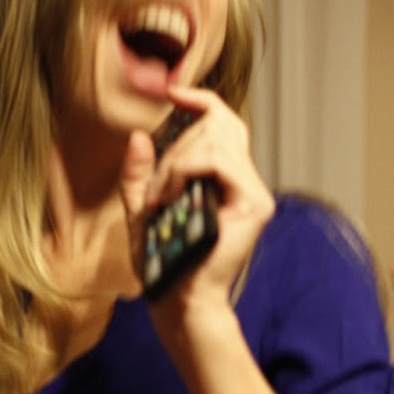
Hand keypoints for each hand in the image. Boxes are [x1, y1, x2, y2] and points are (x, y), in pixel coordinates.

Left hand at [119, 86, 274, 316]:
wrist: (178, 298)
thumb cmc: (163, 261)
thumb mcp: (140, 209)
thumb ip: (138, 175)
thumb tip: (138, 136)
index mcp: (223, 178)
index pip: (223, 122)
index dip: (201, 101)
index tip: (173, 94)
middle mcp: (243, 180)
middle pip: (217, 124)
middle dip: (175, 146)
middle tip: (155, 186)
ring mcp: (253, 191)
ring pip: (214, 140)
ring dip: (175, 163)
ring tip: (160, 197)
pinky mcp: (255, 203)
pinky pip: (217, 161)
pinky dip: (185, 171)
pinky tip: (171, 196)